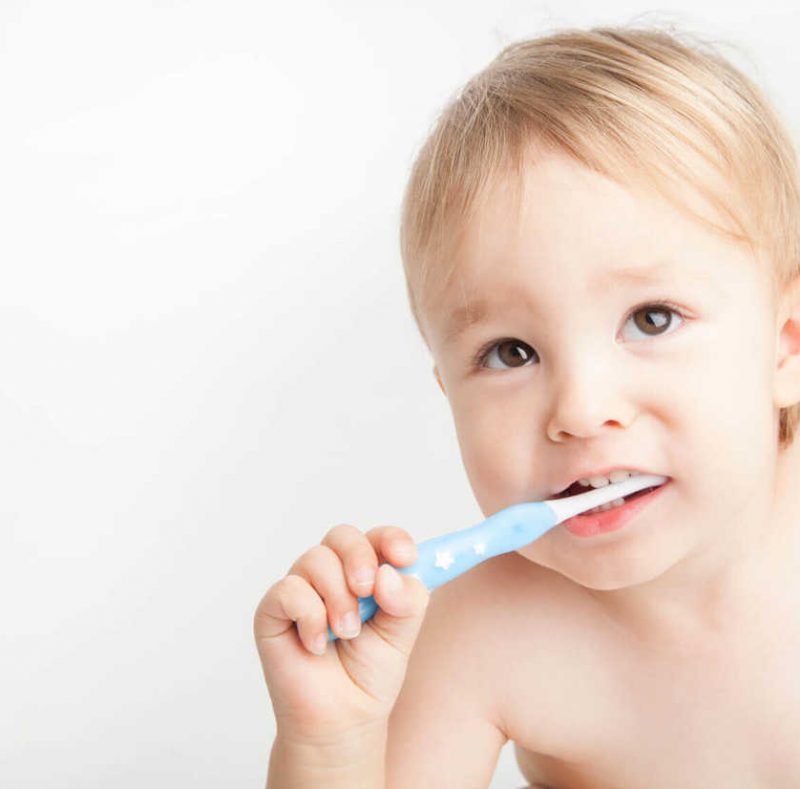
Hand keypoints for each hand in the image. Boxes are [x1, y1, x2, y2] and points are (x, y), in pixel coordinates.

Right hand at [253, 524, 429, 741]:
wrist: (341, 719)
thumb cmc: (369, 674)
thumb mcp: (403, 634)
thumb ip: (408, 600)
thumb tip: (388, 573)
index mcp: (367, 572)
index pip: (377, 538)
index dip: (392, 539)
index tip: (405, 556)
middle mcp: (332, 574)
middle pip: (342, 536)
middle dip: (359, 558)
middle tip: (367, 591)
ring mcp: (301, 588)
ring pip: (316, 558)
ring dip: (338, 597)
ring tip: (347, 632)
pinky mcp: (273, 609)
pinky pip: (289, 589)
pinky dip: (310, 616)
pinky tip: (318, 644)